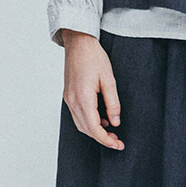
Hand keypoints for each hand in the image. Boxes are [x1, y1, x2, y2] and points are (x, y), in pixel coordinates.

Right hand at [60, 30, 124, 148]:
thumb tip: (115, 122)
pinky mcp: (68, 95)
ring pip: (80, 123)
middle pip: (86, 129)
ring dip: (94, 130)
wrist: (79, 42)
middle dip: (101, 138)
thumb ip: (113, 103)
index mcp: (82, 97)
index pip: (93, 127)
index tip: (117, 144)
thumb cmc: (94, 57)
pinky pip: (77, 114)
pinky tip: (101, 119)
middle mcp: (72, 101)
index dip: (105, 140)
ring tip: (111, 132)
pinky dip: (88, 121)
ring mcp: (68, 98)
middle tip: (117, 141)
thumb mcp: (109, 79)